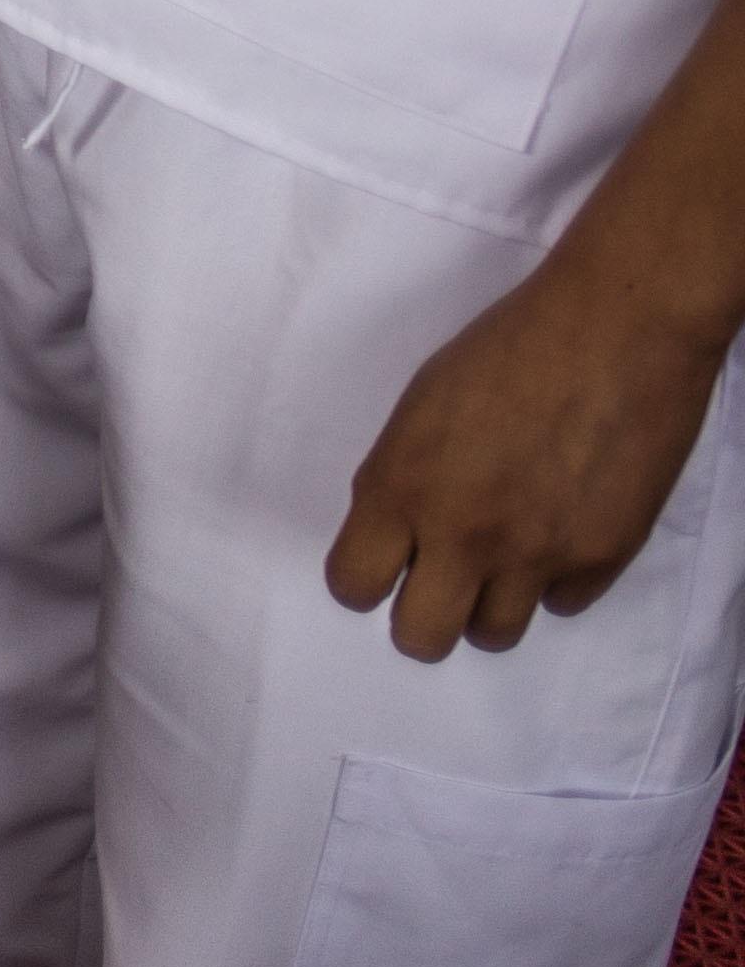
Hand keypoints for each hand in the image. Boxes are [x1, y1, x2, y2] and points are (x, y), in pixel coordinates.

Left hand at [323, 259, 730, 660]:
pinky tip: (560, 531)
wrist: (615, 328)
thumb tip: (397, 532)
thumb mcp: (419, 408)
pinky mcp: (602, 555)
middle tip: (442, 583)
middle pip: (421, 638)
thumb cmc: (509, 348)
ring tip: (504, 559)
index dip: (365, 582)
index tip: (384, 566)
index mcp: (400, 489)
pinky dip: (557, 580)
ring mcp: (537, 552)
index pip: (352, 586)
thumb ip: (400, 479)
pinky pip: (563, 603)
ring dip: (492, 605)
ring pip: (496, 635)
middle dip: (424, 616)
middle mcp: (463, 534)